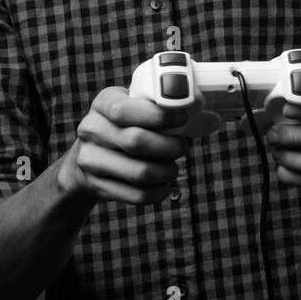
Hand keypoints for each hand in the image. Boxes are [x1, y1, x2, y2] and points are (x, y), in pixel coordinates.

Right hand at [56, 85, 201, 205]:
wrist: (89, 156)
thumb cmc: (126, 125)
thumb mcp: (135, 107)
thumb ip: (165, 109)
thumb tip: (211, 118)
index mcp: (103, 103)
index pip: (125, 109)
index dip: (159, 115)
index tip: (182, 118)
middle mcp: (91, 130)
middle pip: (136, 142)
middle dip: (169, 146)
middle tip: (181, 147)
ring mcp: (90, 160)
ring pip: (139, 173)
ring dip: (167, 171)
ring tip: (173, 167)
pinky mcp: (97, 186)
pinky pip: (137, 195)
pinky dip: (158, 192)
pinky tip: (164, 184)